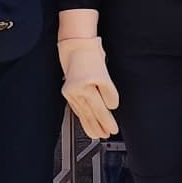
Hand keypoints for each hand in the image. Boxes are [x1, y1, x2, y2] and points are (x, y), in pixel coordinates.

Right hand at [58, 12, 119, 139]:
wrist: (76, 47)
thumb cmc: (92, 56)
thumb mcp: (105, 74)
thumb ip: (109, 92)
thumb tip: (111, 107)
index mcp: (88, 86)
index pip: (100, 109)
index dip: (107, 121)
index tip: (113, 129)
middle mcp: (77, 90)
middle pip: (90, 114)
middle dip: (99, 127)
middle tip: (106, 135)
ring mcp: (71, 92)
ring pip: (81, 113)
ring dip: (89, 125)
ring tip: (96, 134)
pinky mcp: (68, 92)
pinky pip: (75, 108)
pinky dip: (81, 117)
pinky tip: (85, 122)